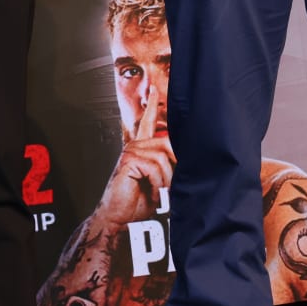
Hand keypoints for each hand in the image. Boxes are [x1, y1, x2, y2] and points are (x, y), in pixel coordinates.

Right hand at [95, 93, 173, 226]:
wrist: (119, 218)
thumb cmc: (138, 203)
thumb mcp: (159, 182)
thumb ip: (168, 166)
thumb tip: (187, 159)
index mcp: (141, 149)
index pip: (147, 123)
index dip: (152, 106)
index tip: (153, 88)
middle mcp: (136, 146)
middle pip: (168, 142)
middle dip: (176, 165)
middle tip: (171, 184)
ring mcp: (132, 152)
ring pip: (164, 158)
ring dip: (166, 180)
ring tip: (159, 192)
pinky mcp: (129, 160)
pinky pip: (155, 167)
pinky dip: (158, 184)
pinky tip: (152, 192)